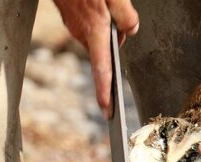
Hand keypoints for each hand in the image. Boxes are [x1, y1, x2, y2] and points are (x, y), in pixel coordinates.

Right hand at [53, 0, 138, 115]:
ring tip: (105, 0)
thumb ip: (126, 15)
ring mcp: (73, 25)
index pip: (102, 70)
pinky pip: (89, 23)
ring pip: (98, 34)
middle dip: (116, 40)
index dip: (105, 93)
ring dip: (107, 23)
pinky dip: (97, 16)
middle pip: (105, 49)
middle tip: (119, 11)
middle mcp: (81, 33)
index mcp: (95, 31)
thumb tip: (131, 30)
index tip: (108, 111)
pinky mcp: (69, 16)